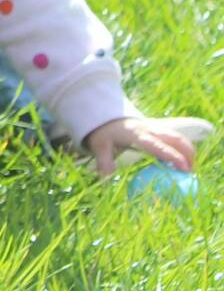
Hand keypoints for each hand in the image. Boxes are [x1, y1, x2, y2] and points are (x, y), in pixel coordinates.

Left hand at [81, 115, 206, 177]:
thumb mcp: (99, 146)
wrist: (104, 115)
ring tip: (189, 167)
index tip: (185, 168)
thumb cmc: (104, 133)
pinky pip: (175, 136)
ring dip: (188, 150)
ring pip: (177, 136)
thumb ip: (103, 160)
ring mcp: (154, 127)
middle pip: (175, 138)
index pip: (158, 146)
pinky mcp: (157, 128)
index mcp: (137, 135)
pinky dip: (183, 147)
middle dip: (188, 153)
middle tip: (191, 171)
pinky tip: (184, 160)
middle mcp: (149, 129)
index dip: (173, 156)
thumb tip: (107, 175)